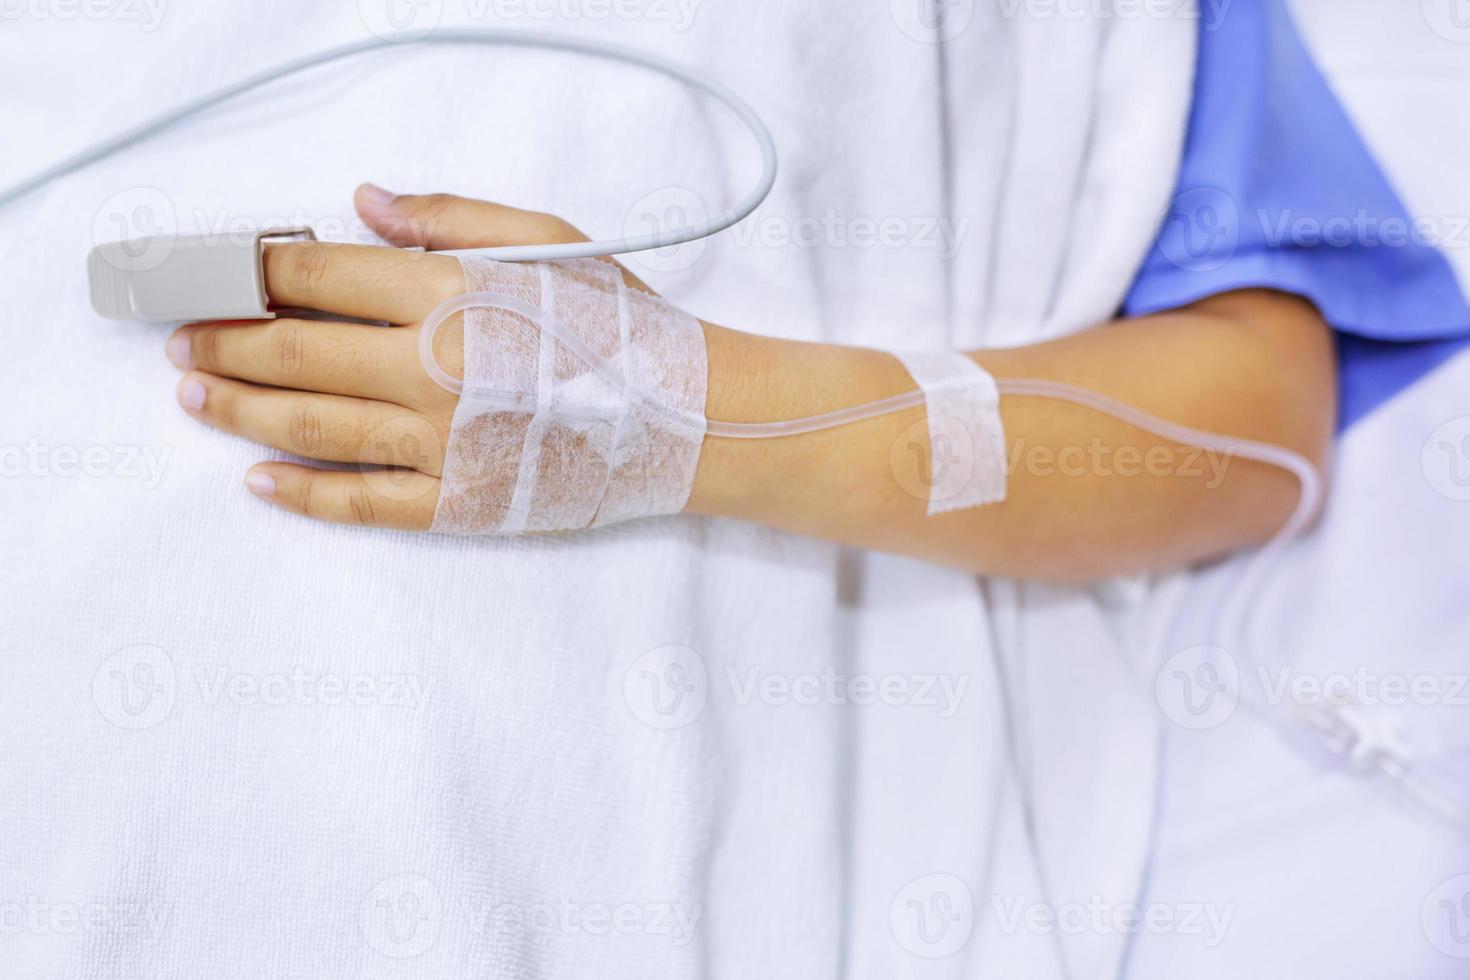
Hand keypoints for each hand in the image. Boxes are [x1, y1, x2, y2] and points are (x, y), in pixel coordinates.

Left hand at [167, 184, 603, 530]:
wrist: (689, 418)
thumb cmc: (621, 325)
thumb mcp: (546, 240)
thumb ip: (448, 217)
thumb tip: (361, 205)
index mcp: (451, 293)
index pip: (318, 277)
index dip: (253, 273)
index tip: (218, 274)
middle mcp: (434, 368)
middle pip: (294, 354)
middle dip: (224, 344)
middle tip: (181, 341)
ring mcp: (443, 443)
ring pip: (313, 427)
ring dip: (241, 410)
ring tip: (194, 398)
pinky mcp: (459, 502)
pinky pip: (362, 501)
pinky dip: (304, 494)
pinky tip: (258, 481)